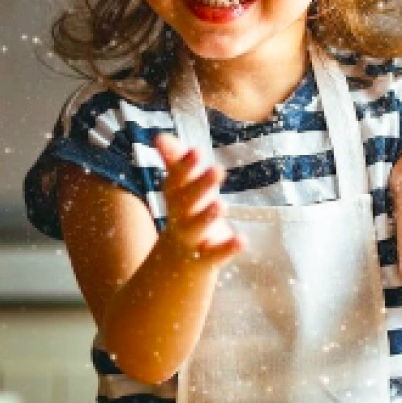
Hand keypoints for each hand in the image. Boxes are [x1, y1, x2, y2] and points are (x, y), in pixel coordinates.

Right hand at [153, 133, 242, 266]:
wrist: (175, 265)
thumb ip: (175, 163)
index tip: (196, 151)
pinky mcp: (207, 258)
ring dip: (207, 216)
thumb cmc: (185, 216)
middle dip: (200, 185)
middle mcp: (180, 217)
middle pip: (186, 201)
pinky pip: (215, 254)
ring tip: (221, 204)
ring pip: (196, 227)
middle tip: (217, 169)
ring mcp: (192, 239)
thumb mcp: (180, 191)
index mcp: (176, 199)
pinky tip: (242, 239)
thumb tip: (159, 136)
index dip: (184, 167)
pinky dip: (228, 248)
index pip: (176, 181)